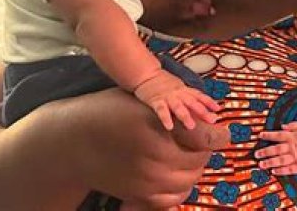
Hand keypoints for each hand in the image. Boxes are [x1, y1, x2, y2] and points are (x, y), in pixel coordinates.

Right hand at [72, 89, 228, 207]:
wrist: (72, 143)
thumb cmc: (107, 112)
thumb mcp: (141, 101)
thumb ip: (173, 108)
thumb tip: (206, 116)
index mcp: (156, 127)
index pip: (203, 136)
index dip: (218, 133)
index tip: (224, 131)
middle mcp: (153, 157)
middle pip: (199, 160)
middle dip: (204, 149)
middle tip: (200, 140)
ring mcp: (147, 180)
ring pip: (190, 179)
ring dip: (194, 167)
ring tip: (186, 155)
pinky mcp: (139, 194)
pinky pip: (173, 196)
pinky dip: (181, 186)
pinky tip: (176, 173)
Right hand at [134, 69, 219, 129]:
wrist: (146, 74)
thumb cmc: (163, 84)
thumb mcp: (179, 88)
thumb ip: (189, 98)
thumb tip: (202, 109)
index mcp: (184, 90)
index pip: (199, 95)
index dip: (209, 102)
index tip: (218, 109)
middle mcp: (178, 93)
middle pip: (192, 102)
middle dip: (202, 111)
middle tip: (212, 121)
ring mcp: (167, 97)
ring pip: (178, 106)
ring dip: (185, 116)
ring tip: (191, 126)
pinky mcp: (155, 101)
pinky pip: (161, 110)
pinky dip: (165, 118)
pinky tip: (169, 126)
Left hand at [256, 122, 296, 174]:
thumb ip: (293, 125)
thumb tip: (283, 126)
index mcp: (292, 136)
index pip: (277, 135)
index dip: (267, 135)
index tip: (260, 136)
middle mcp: (291, 147)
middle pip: (275, 149)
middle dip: (264, 152)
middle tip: (256, 154)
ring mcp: (295, 158)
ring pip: (279, 160)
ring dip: (269, 162)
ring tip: (261, 165)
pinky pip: (288, 170)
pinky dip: (280, 171)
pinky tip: (274, 172)